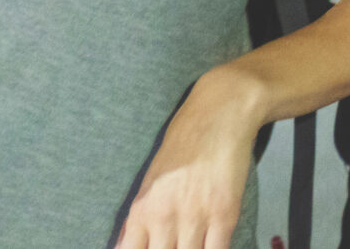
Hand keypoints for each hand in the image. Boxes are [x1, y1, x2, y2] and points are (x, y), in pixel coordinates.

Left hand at [115, 70, 264, 248]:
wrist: (218, 113)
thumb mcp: (151, 179)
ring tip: (193, 242)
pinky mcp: (224, 214)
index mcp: (142, 208)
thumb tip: (124, 245)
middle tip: (175, 243)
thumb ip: (139, 218)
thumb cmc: (183, 144)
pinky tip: (211, 243)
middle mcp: (164, 216)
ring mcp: (195, 216)